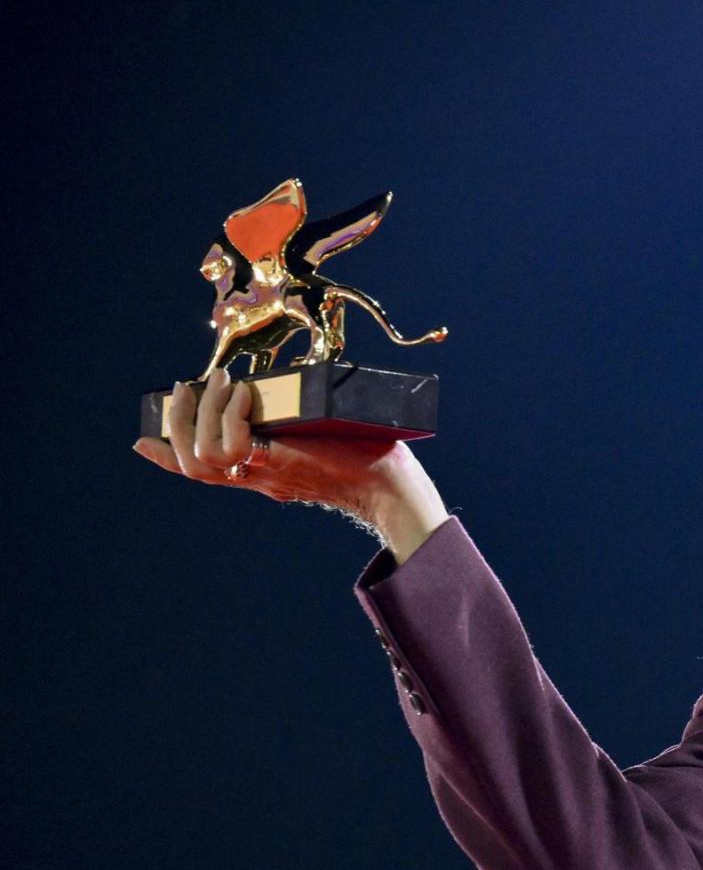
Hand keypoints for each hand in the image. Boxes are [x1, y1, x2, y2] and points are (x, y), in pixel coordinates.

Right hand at [133, 366, 421, 522]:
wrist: (392, 487)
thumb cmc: (366, 458)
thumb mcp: (318, 439)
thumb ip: (296, 427)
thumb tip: (287, 395)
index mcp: (261, 474)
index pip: (204, 472)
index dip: (169, 458)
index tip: (143, 441)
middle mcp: (258, 478)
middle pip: (193, 466)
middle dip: (178, 423)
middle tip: (186, 386)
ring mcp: (268, 472)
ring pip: (204, 456)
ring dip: (203, 413)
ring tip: (220, 382)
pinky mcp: (283, 462)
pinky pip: (236, 444)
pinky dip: (232, 416)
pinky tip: (244, 394)